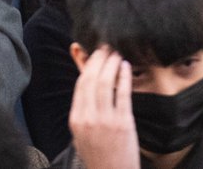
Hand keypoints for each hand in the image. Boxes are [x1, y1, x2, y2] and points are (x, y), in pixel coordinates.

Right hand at [69, 48, 139, 168]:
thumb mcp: (82, 132)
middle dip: (99, 59)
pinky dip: (124, 77)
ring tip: (117, 55)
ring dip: (112, 64)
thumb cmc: (98, 154)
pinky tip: (126, 68)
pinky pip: (123, 94)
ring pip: (106, 83)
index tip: (95, 54)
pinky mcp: (123, 123)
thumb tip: (85, 84)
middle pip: (92, 79)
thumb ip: (83, 109)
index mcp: (76, 119)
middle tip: (107, 48)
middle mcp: (88, 118)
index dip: (88, 65)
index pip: (80, 84)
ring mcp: (106, 120)